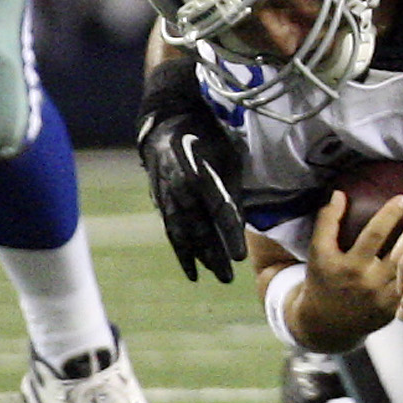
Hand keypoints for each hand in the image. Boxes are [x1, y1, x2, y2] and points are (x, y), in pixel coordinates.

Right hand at [136, 58, 246, 281]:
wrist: (167, 124)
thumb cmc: (207, 138)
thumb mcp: (227, 156)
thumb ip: (232, 189)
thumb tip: (241, 221)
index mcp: (200, 176)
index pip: (218, 212)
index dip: (229, 235)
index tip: (238, 257)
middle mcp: (181, 191)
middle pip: (199, 229)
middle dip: (214, 255)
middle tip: (229, 277)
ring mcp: (167, 198)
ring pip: (184, 235)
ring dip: (199, 258)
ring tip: (214, 276)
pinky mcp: (161, 203)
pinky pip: (173, 232)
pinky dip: (183, 252)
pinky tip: (192, 270)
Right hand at [303, 190, 402, 334]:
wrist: (325, 325)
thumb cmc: (323, 280)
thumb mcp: (317, 252)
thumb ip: (326, 222)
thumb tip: (339, 193)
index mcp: (349, 265)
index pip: (374, 235)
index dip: (389, 214)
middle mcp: (368, 283)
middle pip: (399, 254)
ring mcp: (382, 299)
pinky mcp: (392, 311)